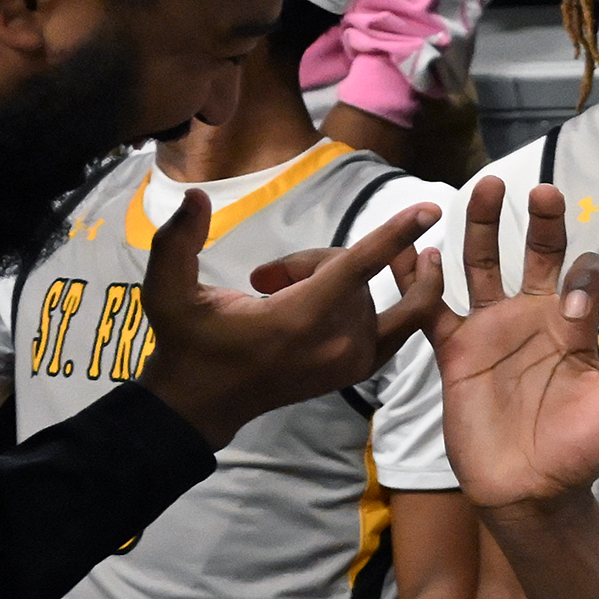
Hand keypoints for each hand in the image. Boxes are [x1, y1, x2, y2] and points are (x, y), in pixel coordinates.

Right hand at [140, 190, 442, 447]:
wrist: (205, 403)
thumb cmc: (188, 343)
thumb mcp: (167, 292)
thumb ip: (177, 241)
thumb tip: (193, 195)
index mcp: (298, 320)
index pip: (357, 267)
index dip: (394, 235)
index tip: (431, 209)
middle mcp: (337, 343)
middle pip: (356, 272)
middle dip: (314, 262)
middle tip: (267, 277)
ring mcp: (354, 360)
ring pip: (369, 293)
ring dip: (334, 281)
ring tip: (282, 292)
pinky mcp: (361, 368)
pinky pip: (398, 322)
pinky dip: (393, 297)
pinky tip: (388, 276)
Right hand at [425, 178, 598, 511]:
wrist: (533, 493)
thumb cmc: (583, 449)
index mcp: (576, 326)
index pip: (584, 276)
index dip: (584, 280)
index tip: (576, 309)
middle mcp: (533, 318)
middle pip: (534, 253)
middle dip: (539, 220)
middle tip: (539, 189)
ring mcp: (492, 331)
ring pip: (481, 265)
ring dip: (480, 227)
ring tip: (482, 187)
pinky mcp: (454, 353)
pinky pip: (433, 310)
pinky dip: (422, 282)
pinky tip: (419, 250)